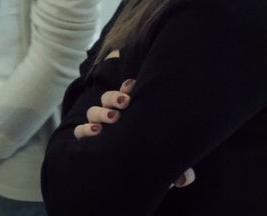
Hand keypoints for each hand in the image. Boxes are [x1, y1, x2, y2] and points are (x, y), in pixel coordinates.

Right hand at [74, 78, 194, 188]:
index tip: (134, 87)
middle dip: (114, 98)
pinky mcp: (89, 140)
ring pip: (94, 112)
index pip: (125, 92)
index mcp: (131, 112)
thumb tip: (186, 179)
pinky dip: (85, 129)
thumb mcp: (165, 160)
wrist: (132, 174)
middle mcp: (113, 116)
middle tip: (125, 103)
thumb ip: (176, 167)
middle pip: (107, 98)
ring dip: (102, 113)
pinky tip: (95, 132)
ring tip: (113, 118)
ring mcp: (99, 126)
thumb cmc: (152, 159)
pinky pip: (80, 131)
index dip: (127, 87)